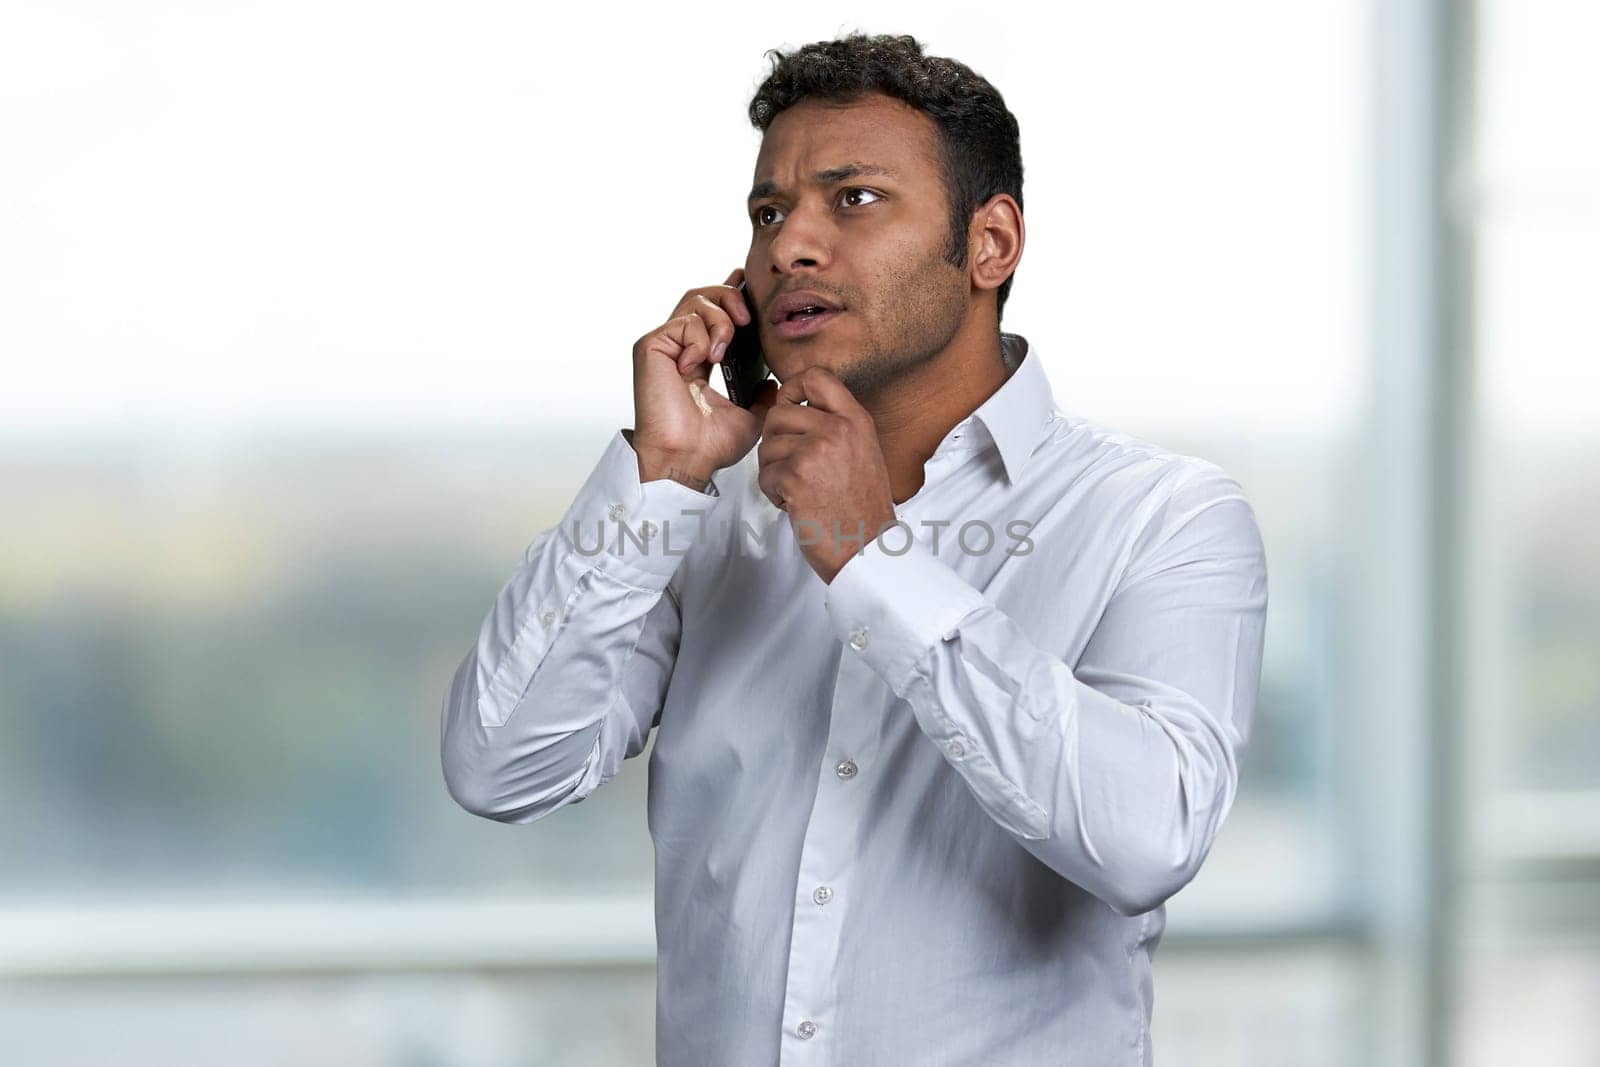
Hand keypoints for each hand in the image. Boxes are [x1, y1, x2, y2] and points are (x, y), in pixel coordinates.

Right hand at [630, 267, 779, 485]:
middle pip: (702, 295)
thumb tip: (772, 382)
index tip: (746, 281)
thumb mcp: (750, 416)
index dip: (729, 293)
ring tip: (723, 352)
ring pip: (695, 301)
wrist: (686, 458)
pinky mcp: (651, 346)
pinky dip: (701, 340)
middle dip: (730, 296)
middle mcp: (679, 348)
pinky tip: (699, 365)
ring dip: (719, 320)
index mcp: (699, 359)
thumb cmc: (710, 445)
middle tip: (747, 319)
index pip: (712, 314)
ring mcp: (664, 346)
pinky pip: (684, 322)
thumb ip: (761, 395)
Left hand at [756, 365, 897, 583]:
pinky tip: (795, 504)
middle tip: (791, 466)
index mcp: (856, 420)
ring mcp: (816, 451)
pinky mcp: (796, 476)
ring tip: (798, 489)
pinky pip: (765, 474)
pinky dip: (773, 493)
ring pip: (767, 445)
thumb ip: (837, 426)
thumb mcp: (864, 452)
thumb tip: (798, 407)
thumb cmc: (863, 509)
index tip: (788, 404)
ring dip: (774, 470)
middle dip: (776, 442)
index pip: (817, 376)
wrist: (866, 548)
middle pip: (779, 413)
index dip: (793, 387)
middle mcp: (837, 429)